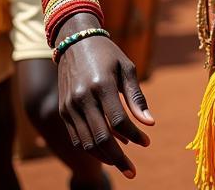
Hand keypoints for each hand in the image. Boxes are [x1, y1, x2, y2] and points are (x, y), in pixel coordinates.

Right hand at [58, 31, 153, 178]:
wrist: (75, 42)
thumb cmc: (108, 54)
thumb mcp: (127, 68)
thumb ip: (137, 97)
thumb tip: (150, 124)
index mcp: (102, 85)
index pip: (120, 121)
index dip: (135, 135)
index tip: (147, 142)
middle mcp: (83, 98)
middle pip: (101, 138)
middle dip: (118, 159)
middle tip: (133, 171)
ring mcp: (70, 106)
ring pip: (87, 143)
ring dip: (104, 157)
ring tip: (121, 164)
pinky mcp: (64, 111)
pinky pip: (77, 138)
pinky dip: (91, 148)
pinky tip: (106, 151)